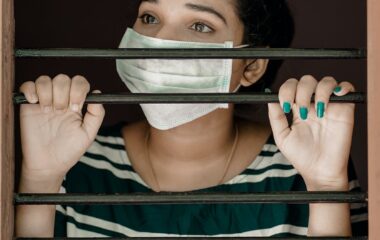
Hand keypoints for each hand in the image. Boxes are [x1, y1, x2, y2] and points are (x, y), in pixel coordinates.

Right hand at [19, 74, 104, 180]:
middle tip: (61, 111)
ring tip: (48, 111)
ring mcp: (44, 100)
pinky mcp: (29, 105)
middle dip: (63, 93)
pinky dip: (31, 90)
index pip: (80, 83)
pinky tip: (35, 103)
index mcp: (77, 103)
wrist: (48, 164)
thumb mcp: (88, 134)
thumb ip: (96, 114)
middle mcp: (61, 99)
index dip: (78, 89)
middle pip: (63, 79)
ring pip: (45, 80)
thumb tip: (98, 94)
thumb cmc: (70, 150)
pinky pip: (27, 85)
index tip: (76, 107)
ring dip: (48, 93)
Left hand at [268, 75, 354, 189]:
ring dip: (319, 92)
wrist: (319, 171)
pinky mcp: (345, 109)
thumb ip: (276, 117)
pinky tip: (335, 98)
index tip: (284, 105)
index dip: (286, 90)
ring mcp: (329, 105)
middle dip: (301, 92)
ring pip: (326, 81)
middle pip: (307, 81)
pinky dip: (342, 87)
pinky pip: (347, 88)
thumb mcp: (282, 137)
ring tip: (318, 112)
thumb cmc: (301, 156)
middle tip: (301, 113)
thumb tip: (270, 98)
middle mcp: (312, 104)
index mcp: (297, 108)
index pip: (291, 87)